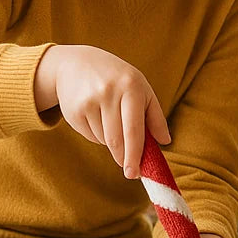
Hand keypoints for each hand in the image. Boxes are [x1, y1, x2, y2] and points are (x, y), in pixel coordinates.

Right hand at [34, 44, 170, 177]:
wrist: (75, 63)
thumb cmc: (117, 79)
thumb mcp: (141, 88)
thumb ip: (155, 116)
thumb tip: (165, 142)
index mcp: (131, 86)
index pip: (134, 129)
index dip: (135, 154)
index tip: (135, 173)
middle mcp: (108, 93)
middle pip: (117, 140)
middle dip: (124, 158)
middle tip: (129, 170)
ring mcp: (88, 101)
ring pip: (104, 140)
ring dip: (111, 142)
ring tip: (111, 122)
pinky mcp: (73, 111)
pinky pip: (90, 135)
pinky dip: (97, 135)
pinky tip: (96, 118)